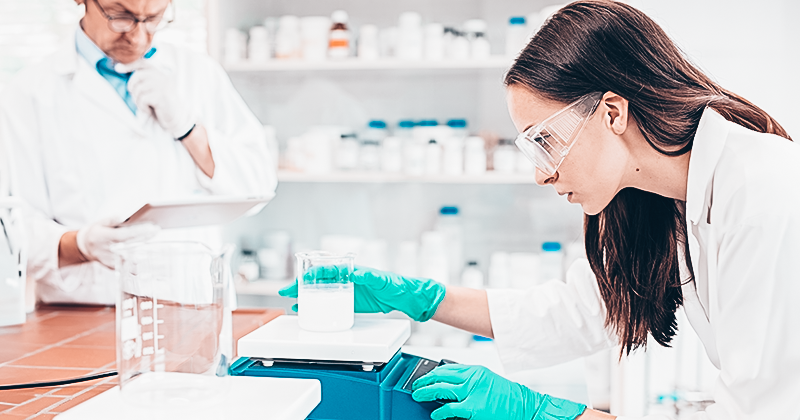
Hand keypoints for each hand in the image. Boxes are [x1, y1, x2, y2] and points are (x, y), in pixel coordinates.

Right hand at [76, 219, 159, 268]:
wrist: (85, 247)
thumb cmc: (96, 233)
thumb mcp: (100, 222)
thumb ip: (112, 220)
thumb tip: (123, 217)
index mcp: (104, 237)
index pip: (124, 235)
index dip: (139, 232)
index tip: (151, 227)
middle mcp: (108, 250)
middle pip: (131, 246)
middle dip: (145, 238)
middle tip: (156, 230)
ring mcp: (111, 261)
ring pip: (132, 258)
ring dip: (144, 250)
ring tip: (153, 241)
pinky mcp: (114, 268)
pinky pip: (129, 266)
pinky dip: (138, 259)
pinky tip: (146, 252)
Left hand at [116, 60, 194, 138]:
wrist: (175, 117)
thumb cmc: (160, 103)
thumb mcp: (153, 88)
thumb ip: (142, 79)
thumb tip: (119, 69)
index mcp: (160, 73)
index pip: (142, 63)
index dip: (129, 64)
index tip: (117, 68)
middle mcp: (162, 76)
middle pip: (138, 76)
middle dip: (132, 87)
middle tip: (136, 96)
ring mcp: (163, 85)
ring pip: (138, 89)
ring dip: (138, 100)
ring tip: (146, 105)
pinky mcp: (161, 96)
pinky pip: (142, 100)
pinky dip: (143, 107)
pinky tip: (150, 110)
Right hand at [278, 265, 446, 321]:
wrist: (406, 298)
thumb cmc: (395, 284)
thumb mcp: (381, 279)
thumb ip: (368, 276)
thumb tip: (353, 274)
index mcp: (351, 271)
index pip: (325, 271)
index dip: (310, 275)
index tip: (298, 280)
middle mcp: (346, 280)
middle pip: (318, 282)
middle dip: (301, 286)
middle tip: (285, 292)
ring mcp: (347, 292)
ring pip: (321, 294)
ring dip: (306, 298)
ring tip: (292, 304)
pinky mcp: (351, 304)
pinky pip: (330, 305)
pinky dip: (318, 308)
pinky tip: (308, 312)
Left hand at [412, 364, 585, 419]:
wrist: (525, 406)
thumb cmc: (508, 396)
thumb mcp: (487, 380)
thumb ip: (469, 380)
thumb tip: (449, 384)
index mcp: (475, 370)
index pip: (446, 367)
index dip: (431, 372)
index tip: (424, 376)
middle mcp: (472, 378)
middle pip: (440, 376)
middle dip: (424, 381)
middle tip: (416, 386)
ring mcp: (472, 393)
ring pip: (441, 389)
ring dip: (426, 392)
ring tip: (418, 396)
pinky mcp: (473, 408)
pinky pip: (450, 409)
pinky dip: (439, 411)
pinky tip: (435, 413)